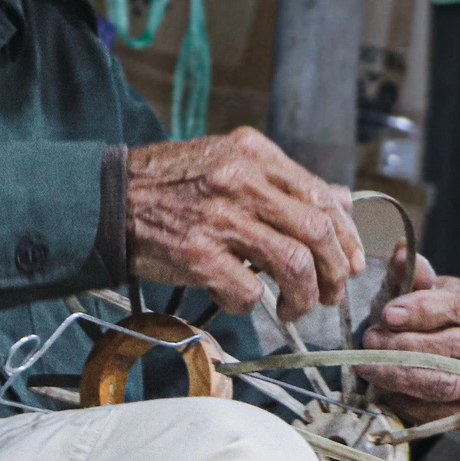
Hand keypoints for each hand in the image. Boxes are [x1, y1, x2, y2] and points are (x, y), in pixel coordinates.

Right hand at [128, 127, 364, 320]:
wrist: (107, 199)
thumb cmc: (169, 184)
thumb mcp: (229, 163)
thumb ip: (283, 182)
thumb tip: (340, 200)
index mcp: (253, 153)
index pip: (321, 196)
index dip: (346, 236)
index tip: (352, 261)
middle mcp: (241, 180)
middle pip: (316, 231)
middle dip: (335, 270)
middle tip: (332, 292)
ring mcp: (219, 218)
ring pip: (294, 264)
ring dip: (304, 295)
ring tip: (296, 307)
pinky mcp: (197, 255)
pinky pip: (248, 291)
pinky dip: (253, 305)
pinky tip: (243, 302)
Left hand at [358, 253, 459, 425]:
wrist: (436, 348)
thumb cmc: (427, 310)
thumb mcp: (417, 286)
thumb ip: (410, 272)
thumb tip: (401, 253)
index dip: (426, 311)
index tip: (389, 314)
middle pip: (456, 348)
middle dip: (406, 345)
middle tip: (370, 340)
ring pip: (445, 383)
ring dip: (400, 374)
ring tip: (367, 364)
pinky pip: (436, 412)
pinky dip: (404, 399)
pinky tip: (381, 386)